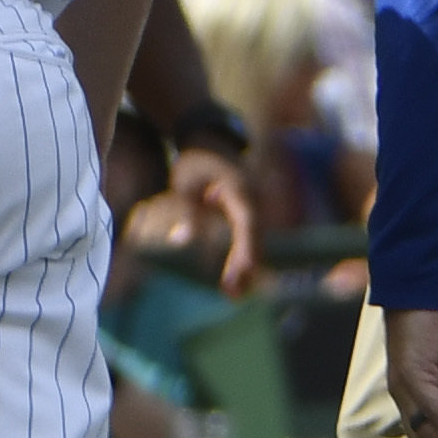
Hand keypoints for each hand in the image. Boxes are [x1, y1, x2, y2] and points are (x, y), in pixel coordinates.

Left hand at [162, 144, 260, 293]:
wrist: (211, 143)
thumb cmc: (196, 162)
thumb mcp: (185, 182)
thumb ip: (186, 210)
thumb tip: (183, 240)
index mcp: (242, 189)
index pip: (248, 223)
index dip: (247, 250)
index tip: (244, 273)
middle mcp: (254, 200)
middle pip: (255, 238)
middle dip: (245, 266)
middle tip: (232, 294)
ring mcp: (254, 208)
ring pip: (253, 242)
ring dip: (244, 267)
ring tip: (233, 294)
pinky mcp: (247, 216)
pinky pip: (248, 240)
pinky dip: (241, 259)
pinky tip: (232, 282)